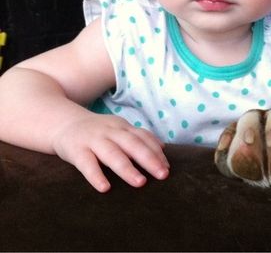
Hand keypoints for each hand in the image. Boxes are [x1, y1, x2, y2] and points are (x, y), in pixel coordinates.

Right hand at [51, 113, 169, 191]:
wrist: (62, 124)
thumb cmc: (96, 133)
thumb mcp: (118, 130)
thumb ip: (138, 137)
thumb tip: (162, 148)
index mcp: (122, 127)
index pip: (143, 137)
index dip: (156, 152)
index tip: (168, 167)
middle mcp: (110, 131)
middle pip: (132, 144)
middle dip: (149, 159)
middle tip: (163, 175)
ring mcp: (92, 140)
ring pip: (112, 153)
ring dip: (127, 168)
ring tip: (141, 183)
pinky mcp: (75, 150)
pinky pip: (86, 164)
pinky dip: (96, 176)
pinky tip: (105, 188)